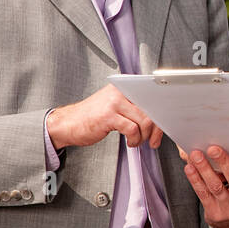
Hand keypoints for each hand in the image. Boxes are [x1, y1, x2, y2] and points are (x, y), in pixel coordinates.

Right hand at [47, 85, 163, 149]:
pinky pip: (133, 129)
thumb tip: (157, 118)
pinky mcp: (108, 116)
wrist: (67, 124)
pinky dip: (135, 139)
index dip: (160, 114)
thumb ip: (134, 107)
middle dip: (156, 129)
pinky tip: (130, 142)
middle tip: (154, 140)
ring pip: (144, 120)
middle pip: (151, 109)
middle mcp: (120, 91)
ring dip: (144, 136)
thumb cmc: (92, 117)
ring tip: (137, 141)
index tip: (161, 127)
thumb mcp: (115, 105)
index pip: (151, 97)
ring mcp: (114, 102)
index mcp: (124, 86)